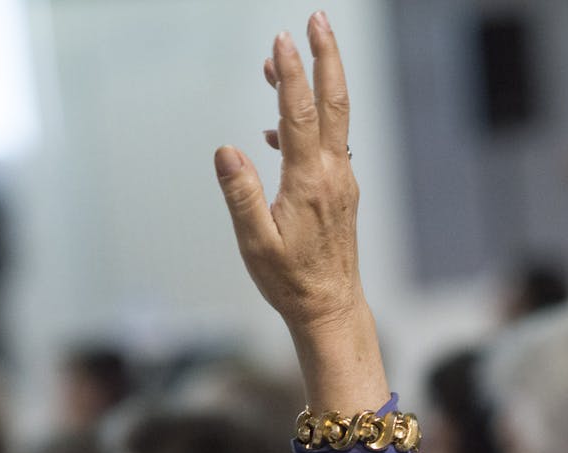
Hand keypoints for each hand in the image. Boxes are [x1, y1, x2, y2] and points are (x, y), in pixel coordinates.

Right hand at [214, 12, 388, 413]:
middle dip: (326, 57)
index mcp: (309, 183)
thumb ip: (240, 195)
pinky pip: (327, 144)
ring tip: (283, 60)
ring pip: (332, 120)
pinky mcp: (341, 191)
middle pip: (333, 102)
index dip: (291, 74)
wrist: (331, 309)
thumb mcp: (255, 244)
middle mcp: (332, 175)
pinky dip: (306, 124)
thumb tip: (226, 150)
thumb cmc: (290, 282)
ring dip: (314, 84)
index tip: (282, 39)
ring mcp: (341, 181)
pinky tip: (277, 129)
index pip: (298, 115)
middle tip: (317, 18)